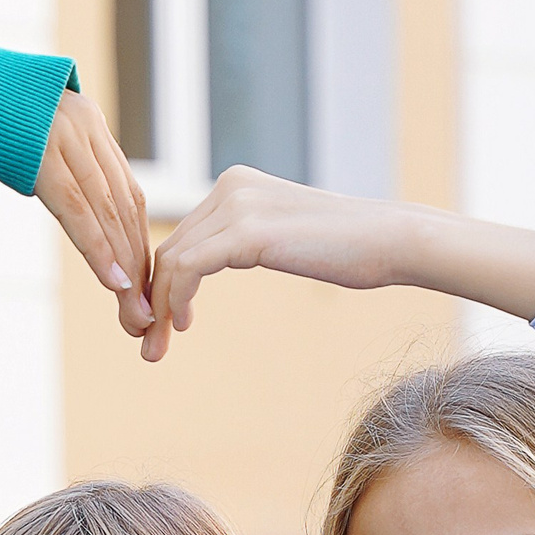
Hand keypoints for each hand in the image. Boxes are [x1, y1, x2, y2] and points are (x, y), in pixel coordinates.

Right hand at [35, 89, 153, 336]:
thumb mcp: (26, 140)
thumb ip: (56, 168)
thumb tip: (74, 211)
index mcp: (88, 123)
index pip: (127, 193)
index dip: (138, 242)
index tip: (144, 285)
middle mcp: (85, 126)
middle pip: (124, 207)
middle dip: (137, 264)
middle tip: (145, 313)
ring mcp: (64, 136)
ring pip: (108, 211)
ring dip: (123, 265)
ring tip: (132, 309)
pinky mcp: (41, 154)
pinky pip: (78, 209)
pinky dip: (99, 249)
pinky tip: (114, 282)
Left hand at [139, 167, 534, 360]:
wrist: (391, 240)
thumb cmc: (348, 251)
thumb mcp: (282, 243)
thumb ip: (242, 246)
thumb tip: (207, 266)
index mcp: (236, 187)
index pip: (178, 236)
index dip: (156, 283)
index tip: (152, 325)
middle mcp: (230, 187)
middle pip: (165, 247)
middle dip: (148, 300)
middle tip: (143, 345)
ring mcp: (236, 204)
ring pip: (169, 260)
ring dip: (154, 309)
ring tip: (154, 348)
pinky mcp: (246, 230)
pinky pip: (187, 267)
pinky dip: (173, 299)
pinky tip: (181, 325)